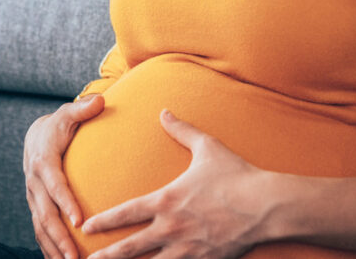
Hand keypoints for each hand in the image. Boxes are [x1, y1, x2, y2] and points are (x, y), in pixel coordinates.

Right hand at [24, 94, 104, 258]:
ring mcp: (34, 198)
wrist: (36, 138)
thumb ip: (83, 109)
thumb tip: (100, 100)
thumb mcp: (67, 115)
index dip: (65, 202)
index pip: (54, 184)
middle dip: (60, 237)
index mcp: (44, 161)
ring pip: (40, 227)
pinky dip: (48, 250)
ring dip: (54, 249)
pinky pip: (40, 232)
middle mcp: (35, 183)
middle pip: (45, 214)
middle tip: (76, 256)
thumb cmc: (59, 127)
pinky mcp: (36, 208)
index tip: (80, 221)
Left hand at [82, 110, 269, 258]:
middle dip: (108, 255)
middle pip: (131, 247)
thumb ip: (181, 130)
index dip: (104, 221)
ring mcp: (188, 248)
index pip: (126, 213)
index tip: (86, 227)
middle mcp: (172, 228)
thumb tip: (164, 111)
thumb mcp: (206, 147)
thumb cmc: (237, 174)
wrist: (269, 206)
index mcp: (166, 200)